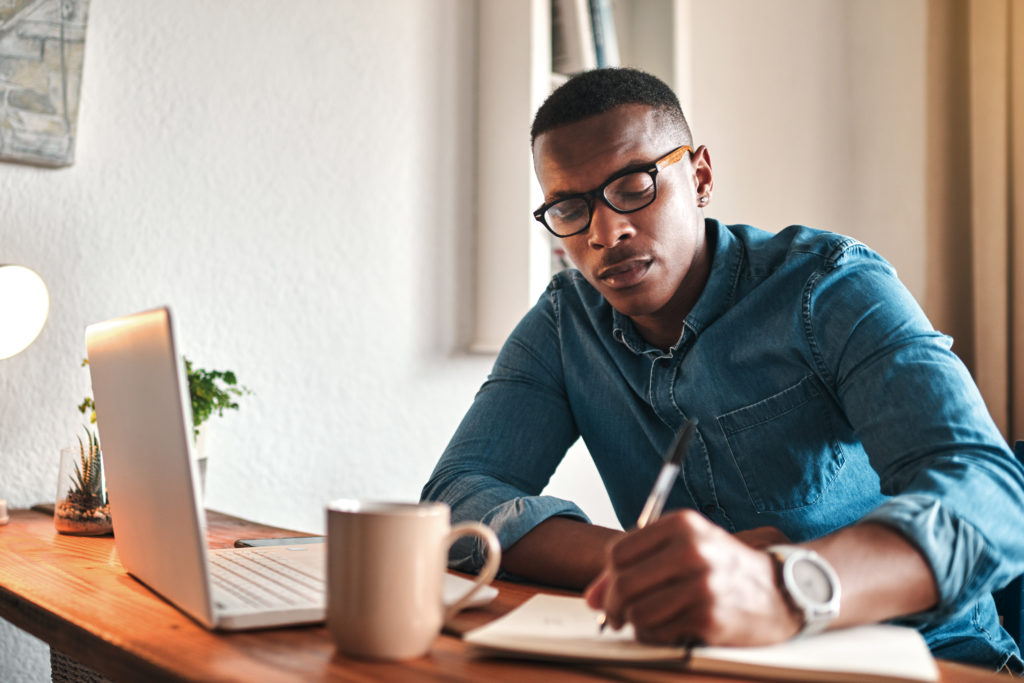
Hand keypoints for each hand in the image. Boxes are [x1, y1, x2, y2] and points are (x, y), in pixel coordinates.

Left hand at [584, 510, 800, 645]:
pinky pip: (657, 633)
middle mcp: (692, 550)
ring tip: (649, 621)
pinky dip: (655, 636)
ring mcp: (702, 585)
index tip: (613, 588)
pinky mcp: (709, 617)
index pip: (619, 551)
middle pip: (623, 583)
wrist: (783, 592)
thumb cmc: (725, 569)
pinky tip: (670, 628)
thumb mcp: (684, 551)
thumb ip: (636, 567)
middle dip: (613, 605)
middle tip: (616, 615)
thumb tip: (592, 597)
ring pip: (637, 612)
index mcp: (682, 525)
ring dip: (635, 623)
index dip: (609, 575)